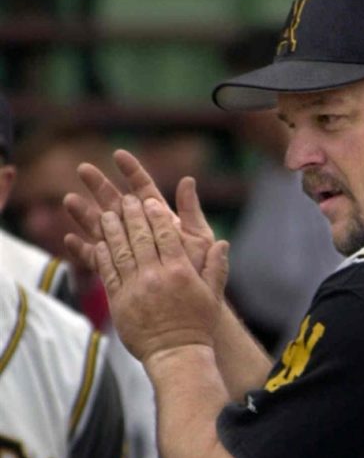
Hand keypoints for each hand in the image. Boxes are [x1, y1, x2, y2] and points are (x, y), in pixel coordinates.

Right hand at [64, 149, 214, 275]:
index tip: (118, 154)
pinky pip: (98, 260)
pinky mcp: (119, 271)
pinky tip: (70, 240)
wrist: (194, 303)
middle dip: (101, 186)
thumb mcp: (199, 238)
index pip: (145, 189)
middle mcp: (142, 231)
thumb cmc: (200, 269)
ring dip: (86, 214)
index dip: (132, 172)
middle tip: (83, 169)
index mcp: (162, 219)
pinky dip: (84, 251)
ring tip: (69, 199)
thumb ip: (191, 211)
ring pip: (103, 228)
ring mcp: (129, 250)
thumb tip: (188, 180)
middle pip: (118, 204)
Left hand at [95, 193, 228, 362]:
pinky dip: (102, 255)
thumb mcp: (213, 294)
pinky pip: (108, 272)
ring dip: (112, 230)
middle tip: (125, 199)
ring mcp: (135, 288)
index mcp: (180, 271)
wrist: (177, 353)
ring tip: (107, 213)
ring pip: (120, 251)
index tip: (150, 201)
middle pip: (140, 237)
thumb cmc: (198, 324)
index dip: (156, 216)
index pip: (166, 235)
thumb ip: (216, 266)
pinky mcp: (119, 301)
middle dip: (132, 215)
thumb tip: (223, 244)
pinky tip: (100, 242)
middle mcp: (156, 276)